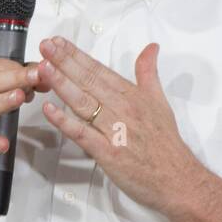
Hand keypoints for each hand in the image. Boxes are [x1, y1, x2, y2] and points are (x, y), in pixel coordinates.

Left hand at [36, 35, 199, 214]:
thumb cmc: (166, 143)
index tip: (58, 43)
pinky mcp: (108, 153)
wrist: (177, 178)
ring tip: (44, 68)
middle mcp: (122, 108)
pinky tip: (49, 110)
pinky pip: (83, 134)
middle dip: (64, 62)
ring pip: (83, 102)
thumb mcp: (159, 100)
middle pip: (89, 81)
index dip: (76, 55)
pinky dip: (65, 122)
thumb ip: (149, 73)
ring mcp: (114, 130)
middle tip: (46, 46)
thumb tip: (151, 48)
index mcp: (131, 95)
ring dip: (62, 84)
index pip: (99, 70)